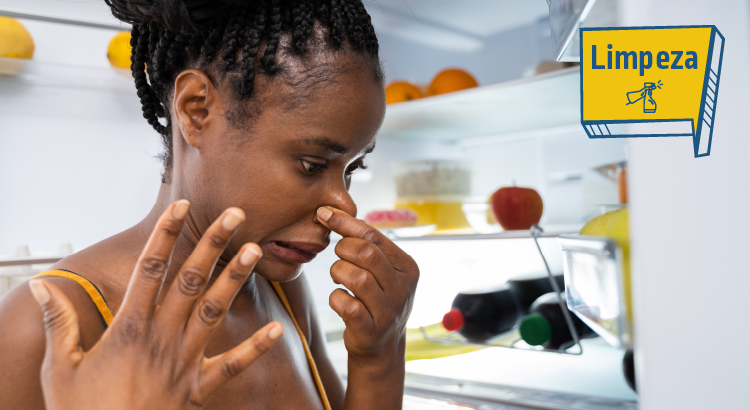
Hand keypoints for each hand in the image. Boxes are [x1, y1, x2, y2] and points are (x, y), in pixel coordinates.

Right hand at [29, 201, 283, 409]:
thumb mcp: (60, 368)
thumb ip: (59, 323)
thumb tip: (41, 285)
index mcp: (128, 328)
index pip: (149, 270)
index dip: (165, 235)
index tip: (180, 206)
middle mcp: (161, 338)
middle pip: (190, 281)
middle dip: (213, 244)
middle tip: (235, 214)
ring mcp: (184, 362)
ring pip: (214, 312)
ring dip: (236, 280)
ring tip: (255, 250)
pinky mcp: (199, 389)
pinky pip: (232, 366)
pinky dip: (255, 349)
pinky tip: (276, 329)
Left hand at [316, 206, 418, 369]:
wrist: (381, 347)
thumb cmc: (376, 299)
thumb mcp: (382, 271)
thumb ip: (367, 244)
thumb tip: (335, 213)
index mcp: (407, 267)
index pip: (374, 235)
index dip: (345, 222)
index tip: (323, 213)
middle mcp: (403, 288)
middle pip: (367, 254)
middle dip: (343, 249)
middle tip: (338, 257)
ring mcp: (389, 311)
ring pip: (357, 278)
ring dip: (338, 272)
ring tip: (339, 278)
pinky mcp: (371, 331)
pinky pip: (347, 305)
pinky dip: (336, 298)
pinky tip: (340, 298)